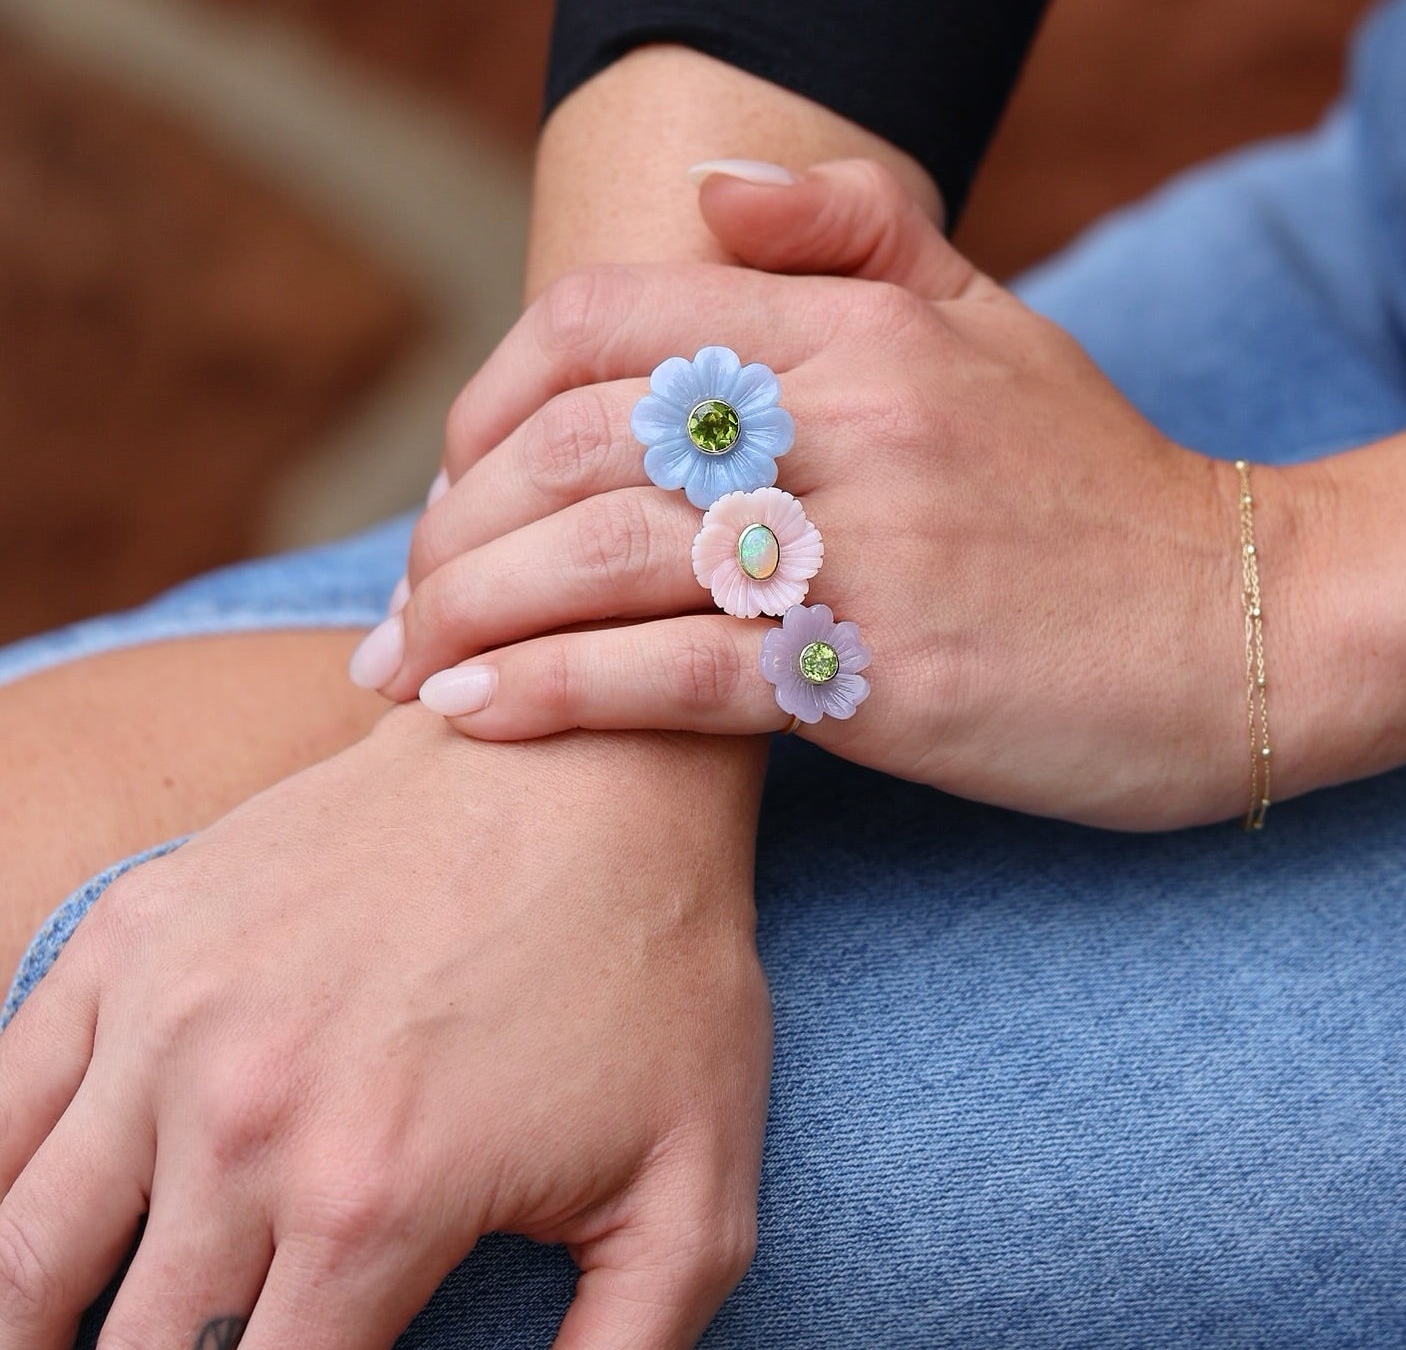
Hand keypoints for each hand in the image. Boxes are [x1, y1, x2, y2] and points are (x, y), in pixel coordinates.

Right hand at [0, 707, 769, 1348]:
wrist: (597, 758)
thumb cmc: (655, 965)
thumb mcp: (692, 1194)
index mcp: (371, 1205)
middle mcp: (243, 1120)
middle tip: (224, 1348)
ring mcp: (171, 1014)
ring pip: (25, 1257)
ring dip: (39, 1324)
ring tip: (74, 1345)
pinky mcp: (143, 929)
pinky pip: (2, 1100)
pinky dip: (1, 1190)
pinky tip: (36, 1238)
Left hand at [374, 161, 1265, 828]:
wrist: (1239, 623)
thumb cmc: (1093, 480)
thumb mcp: (991, 319)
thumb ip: (855, 232)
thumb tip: (708, 182)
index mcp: (859, 325)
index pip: (606, 323)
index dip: (493, 393)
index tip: (455, 477)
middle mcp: (848, 420)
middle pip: (575, 443)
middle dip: (456, 524)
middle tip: (405, 596)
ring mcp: (863, 550)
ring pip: (604, 558)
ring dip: (472, 613)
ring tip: (397, 667)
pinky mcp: (878, 678)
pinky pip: (676, 678)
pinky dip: (556, 694)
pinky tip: (471, 715)